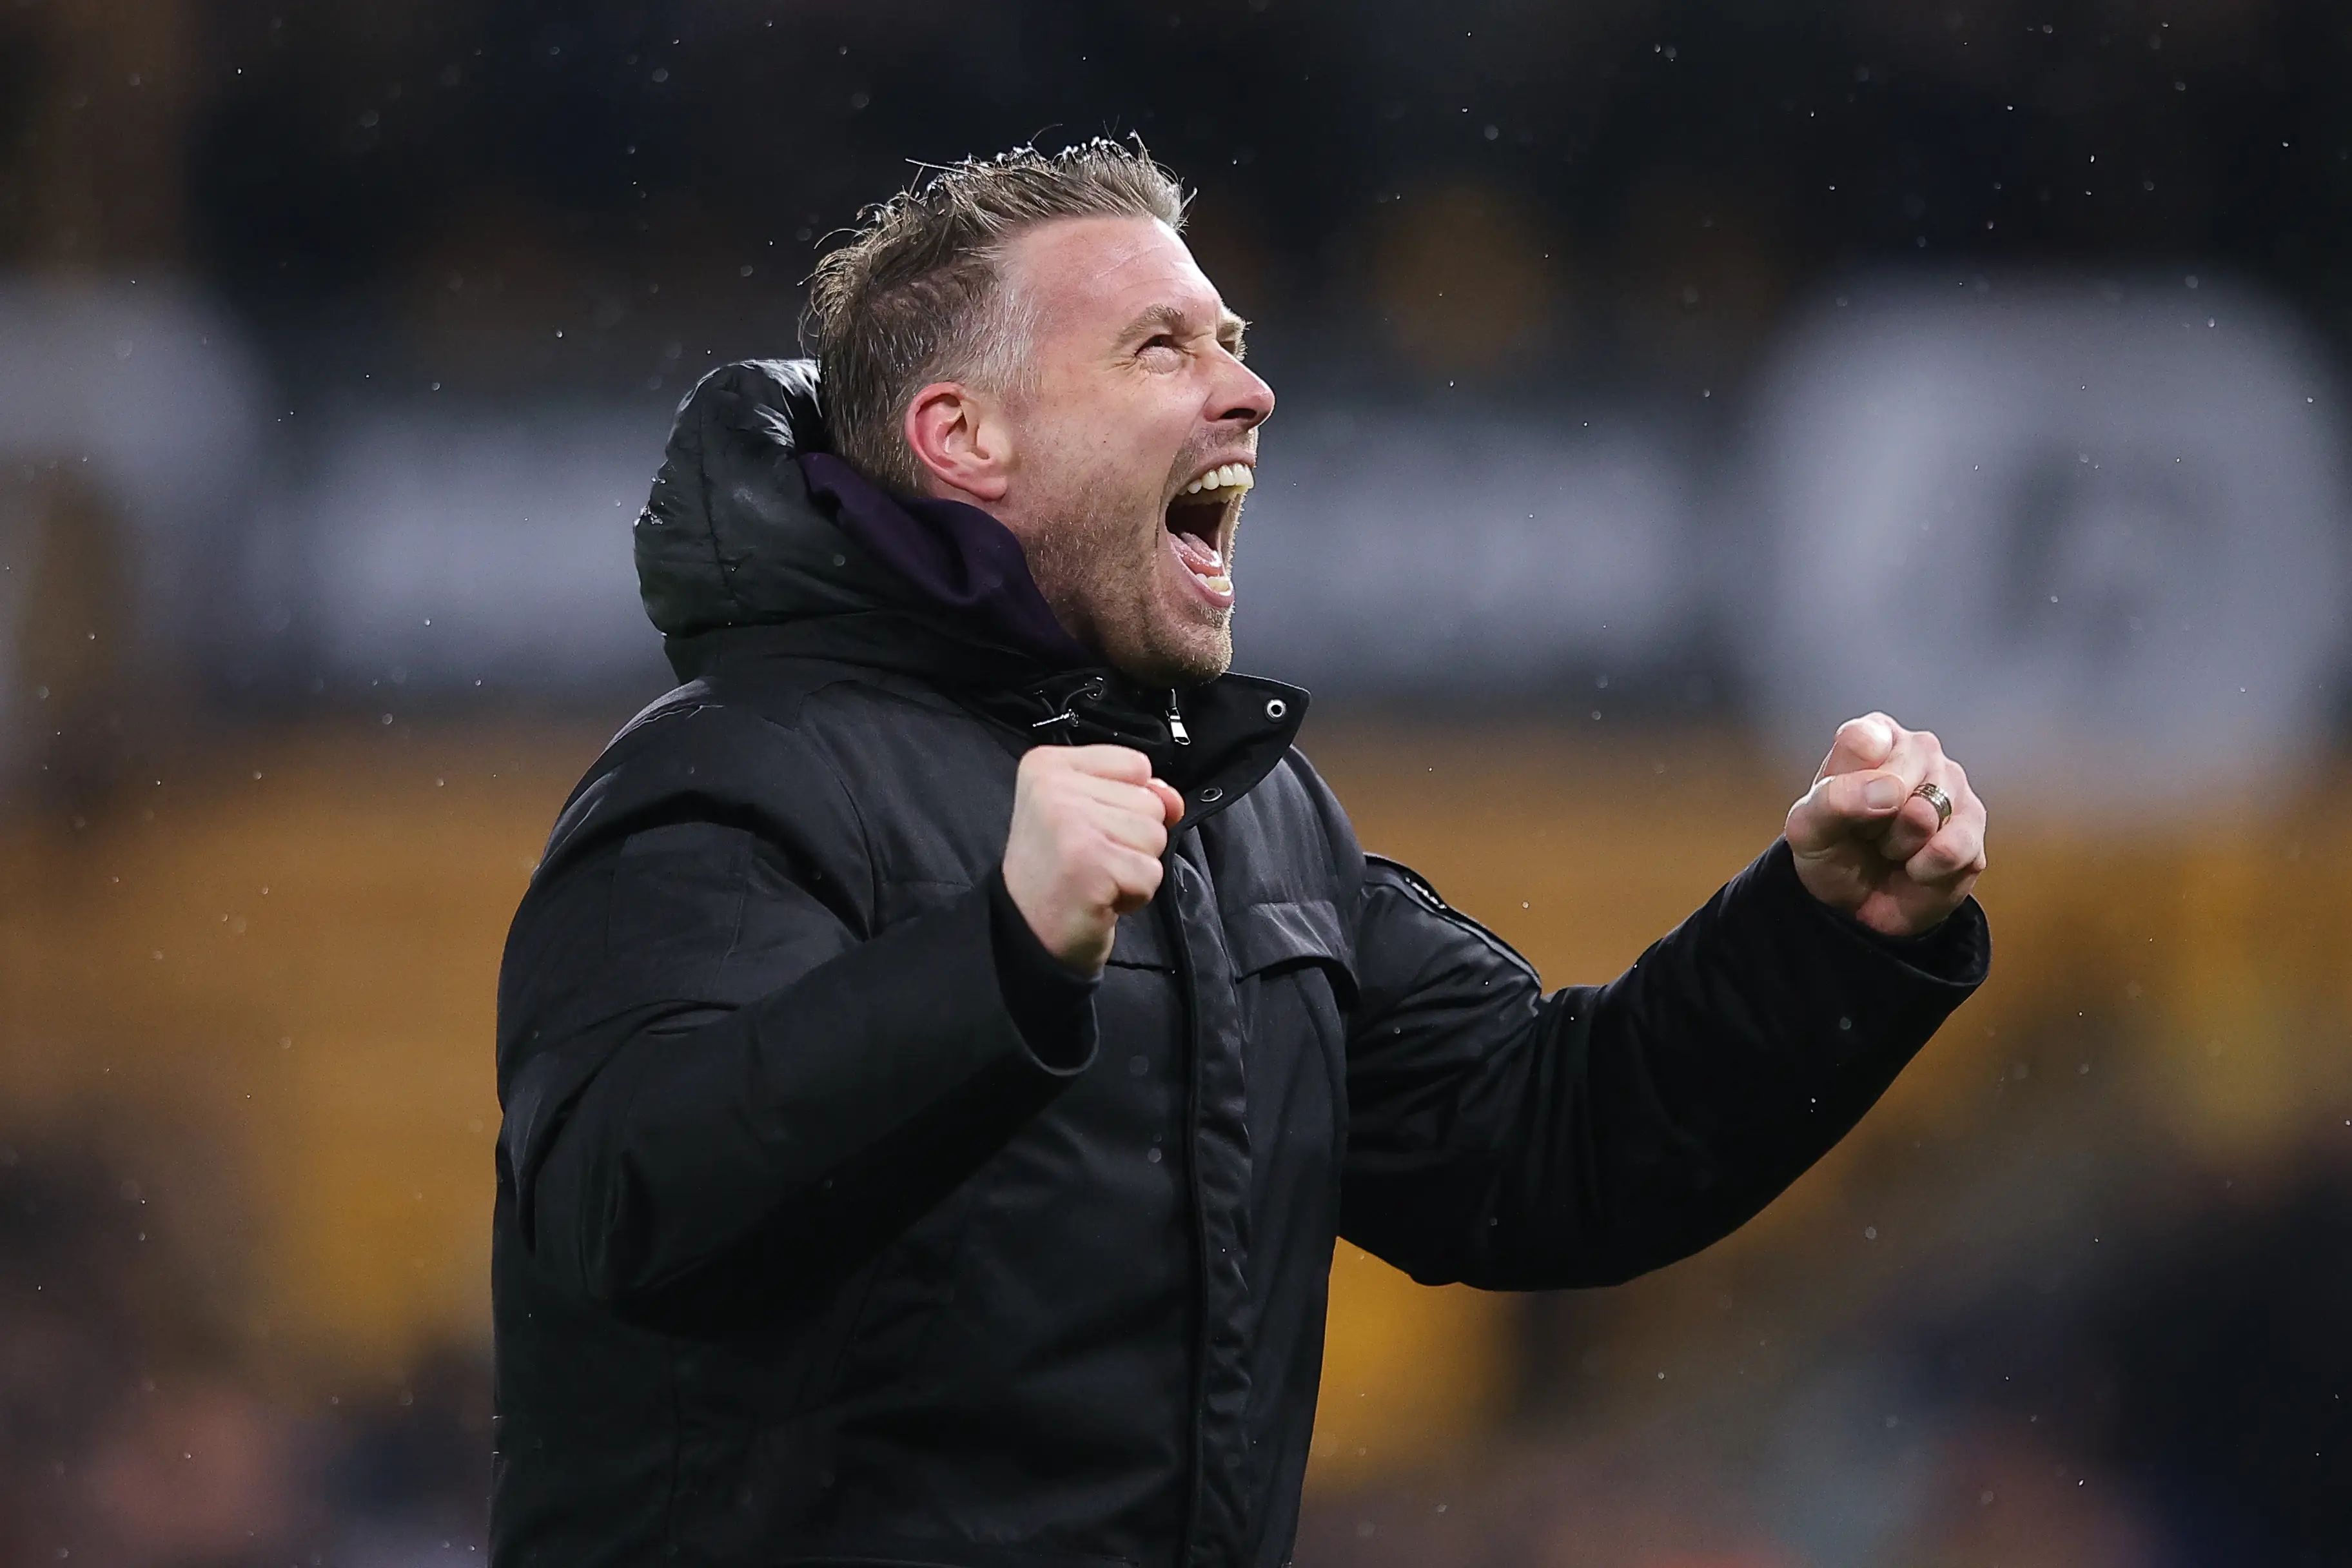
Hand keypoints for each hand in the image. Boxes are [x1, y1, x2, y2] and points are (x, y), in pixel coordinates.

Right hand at [1003, 745, 1186, 974]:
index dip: (1128, 805)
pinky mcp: (1090, 861)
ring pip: (1155, 835)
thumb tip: (1173, 799)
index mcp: (1049, 764)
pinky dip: (1135, 894)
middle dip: (1133, 840)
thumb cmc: (1061, 872)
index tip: (1090, 831)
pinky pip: (1151, 872)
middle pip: (1150, 802)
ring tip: (1096, 876)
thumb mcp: (1093, 814)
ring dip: (1135, 867)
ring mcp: (1070, 822)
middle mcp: (1054, 786)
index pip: (1136, 765)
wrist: (1026, 932)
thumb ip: (1137, 794)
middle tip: (1091, 860)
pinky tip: (1101, 897)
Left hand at [1785, 712, 1986, 937]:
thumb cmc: (1831, 850)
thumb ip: (1833, 800)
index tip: (1841, 806)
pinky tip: (1914, 870)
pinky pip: (1953, 849)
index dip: (1848, 784)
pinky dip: (1924, 870)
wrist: (1858, 904)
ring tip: (1888, 849)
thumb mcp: (1807, 829)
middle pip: (1897, 781)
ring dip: (1898, 847)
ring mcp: (1954, 787)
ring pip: (1926, 815)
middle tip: (1865, 833)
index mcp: (1875, 736)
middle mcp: (1920, 751)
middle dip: (1873, 821)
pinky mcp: (1974, 829)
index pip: (1862, 741)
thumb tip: (1890, 789)